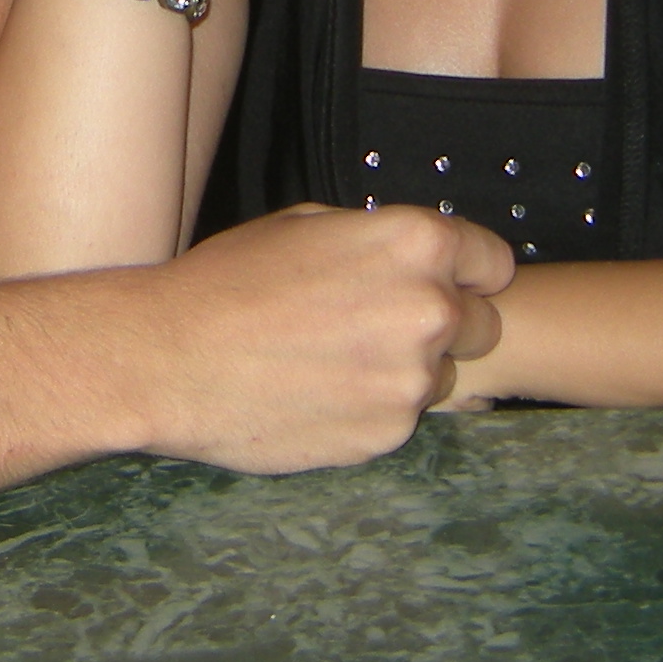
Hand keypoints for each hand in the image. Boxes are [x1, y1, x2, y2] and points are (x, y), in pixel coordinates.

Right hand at [124, 204, 512, 473]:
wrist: (168, 359)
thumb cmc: (227, 282)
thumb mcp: (308, 227)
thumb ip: (379, 242)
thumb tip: (415, 260)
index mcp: (416, 245)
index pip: (494, 262)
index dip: (466, 274)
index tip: (440, 284)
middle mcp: (430, 311)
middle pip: (479, 326)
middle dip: (442, 327)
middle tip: (376, 327)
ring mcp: (412, 380)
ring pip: (441, 378)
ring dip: (404, 371)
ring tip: (334, 363)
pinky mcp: (388, 435)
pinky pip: (402, 419)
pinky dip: (372, 410)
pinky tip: (319, 394)